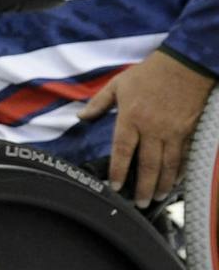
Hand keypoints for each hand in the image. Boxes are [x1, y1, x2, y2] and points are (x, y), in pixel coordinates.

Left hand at [77, 49, 217, 205]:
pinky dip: (180, 172)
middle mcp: (153, 128)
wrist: (184, 65)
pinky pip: (184, 157)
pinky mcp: (189, 132)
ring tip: (155, 198)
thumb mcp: (118, 84)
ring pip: (168, 165)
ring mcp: (173, 132)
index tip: (115, 186)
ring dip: (161, 184)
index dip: (118, 170)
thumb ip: (98, 104)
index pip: (123, 150)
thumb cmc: (148, 73)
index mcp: (131, 117)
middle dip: (142, 187)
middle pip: (147, 164)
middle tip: (138, 204)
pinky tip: (175, 183)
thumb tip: (80, 117)